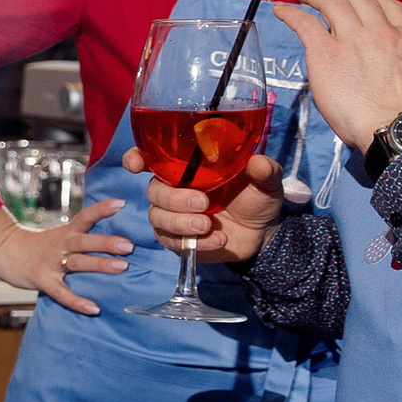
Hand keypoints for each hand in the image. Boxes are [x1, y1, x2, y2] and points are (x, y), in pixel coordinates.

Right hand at [0, 201, 131, 316]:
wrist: (2, 251)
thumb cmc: (37, 246)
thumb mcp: (59, 235)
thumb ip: (82, 237)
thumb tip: (116, 240)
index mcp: (66, 232)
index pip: (86, 217)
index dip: (102, 209)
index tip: (121, 204)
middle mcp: (60, 245)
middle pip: (85, 241)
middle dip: (107, 243)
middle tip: (128, 245)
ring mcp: (51, 263)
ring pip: (78, 263)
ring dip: (100, 264)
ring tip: (122, 267)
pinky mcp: (42, 280)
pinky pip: (62, 293)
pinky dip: (77, 301)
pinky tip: (93, 308)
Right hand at [126, 148, 282, 263]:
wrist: (261, 232)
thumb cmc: (257, 199)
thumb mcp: (266, 181)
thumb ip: (264, 170)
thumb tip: (258, 163)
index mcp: (187, 169)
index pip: (151, 158)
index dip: (136, 158)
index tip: (135, 165)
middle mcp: (174, 189)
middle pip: (153, 191)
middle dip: (174, 199)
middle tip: (203, 204)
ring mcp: (172, 215)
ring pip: (157, 217)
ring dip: (180, 223)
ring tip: (208, 226)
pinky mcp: (176, 239)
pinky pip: (171, 241)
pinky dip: (195, 243)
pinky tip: (218, 240)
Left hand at [272, 0, 401, 152]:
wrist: (393, 126)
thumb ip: (397, 59)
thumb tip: (382, 63)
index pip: (386, 3)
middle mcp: (382, 32)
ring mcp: (354, 40)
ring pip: (332, 2)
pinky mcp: (326, 52)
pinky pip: (305, 23)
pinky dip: (291, 12)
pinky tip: (281, 10)